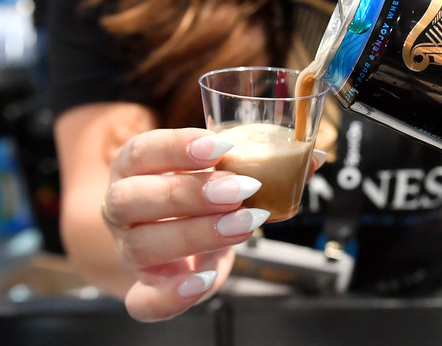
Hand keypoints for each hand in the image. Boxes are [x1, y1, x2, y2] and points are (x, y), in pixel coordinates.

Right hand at [101, 128, 325, 320]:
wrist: (171, 240)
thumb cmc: (196, 198)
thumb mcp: (222, 174)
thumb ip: (262, 164)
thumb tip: (312, 159)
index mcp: (136, 167)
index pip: (144, 151)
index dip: (178, 147)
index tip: (220, 146)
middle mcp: (123, 207)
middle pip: (134, 198)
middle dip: (190, 193)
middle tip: (239, 190)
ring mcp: (130, 250)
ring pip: (144, 245)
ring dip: (197, 234)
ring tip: (243, 225)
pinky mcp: (144, 287)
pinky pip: (144, 300)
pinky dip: (173, 294)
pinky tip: (205, 279)